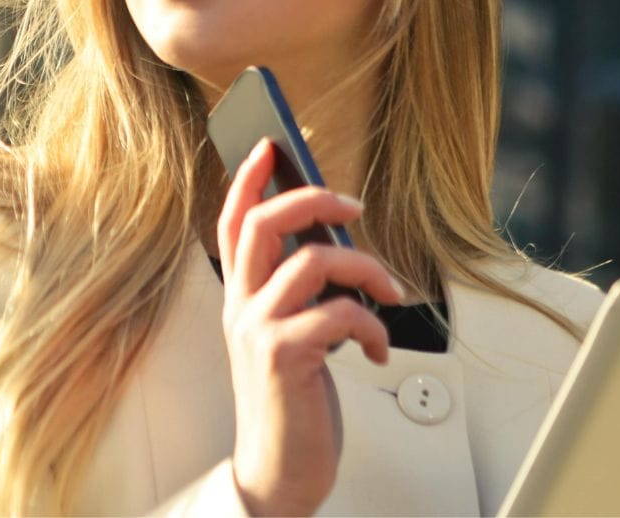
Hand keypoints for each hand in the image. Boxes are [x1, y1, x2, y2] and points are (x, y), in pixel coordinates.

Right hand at [216, 139, 405, 515]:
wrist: (279, 472)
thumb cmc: (290, 404)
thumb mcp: (289, 337)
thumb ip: (299, 293)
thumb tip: (338, 245)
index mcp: (241, 299)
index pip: (231, 224)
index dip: (247, 181)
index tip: (271, 147)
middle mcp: (241, 308)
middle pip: (262, 224)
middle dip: (312, 198)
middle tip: (352, 204)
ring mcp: (258, 330)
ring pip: (311, 260)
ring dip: (365, 268)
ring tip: (388, 292)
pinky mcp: (284, 357)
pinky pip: (338, 313)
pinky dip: (373, 325)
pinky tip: (378, 348)